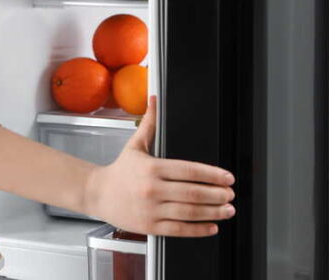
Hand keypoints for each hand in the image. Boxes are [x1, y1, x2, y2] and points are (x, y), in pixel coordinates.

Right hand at [84, 96, 235, 236]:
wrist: (98, 194)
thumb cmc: (120, 170)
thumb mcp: (134, 145)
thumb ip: (149, 123)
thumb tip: (154, 99)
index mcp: (151, 168)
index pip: (189, 170)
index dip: (212, 175)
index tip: (227, 178)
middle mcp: (152, 189)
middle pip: (193, 193)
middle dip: (217, 195)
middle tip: (231, 194)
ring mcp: (151, 209)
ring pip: (189, 212)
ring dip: (213, 212)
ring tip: (227, 210)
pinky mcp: (150, 226)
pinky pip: (179, 229)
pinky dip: (199, 229)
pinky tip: (212, 226)